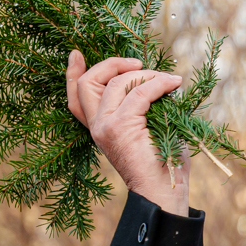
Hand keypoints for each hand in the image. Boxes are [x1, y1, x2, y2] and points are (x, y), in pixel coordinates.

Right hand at [65, 50, 189, 214]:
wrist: (164, 192)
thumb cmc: (162, 164)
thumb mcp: (147, 129)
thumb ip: (138, 107)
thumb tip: (151, 79)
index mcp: (99, 128)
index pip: (75, 97)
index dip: (73, 73)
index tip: (76, 53)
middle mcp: (97, 126)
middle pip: (89, 82)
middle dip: (112, 64)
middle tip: (139, 63)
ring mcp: (106, 126)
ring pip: (117, 82)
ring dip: (145, 74)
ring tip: (167, 80)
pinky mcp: (122, 126)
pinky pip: (140, 92)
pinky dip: (158, 83)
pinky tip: (173, 83)